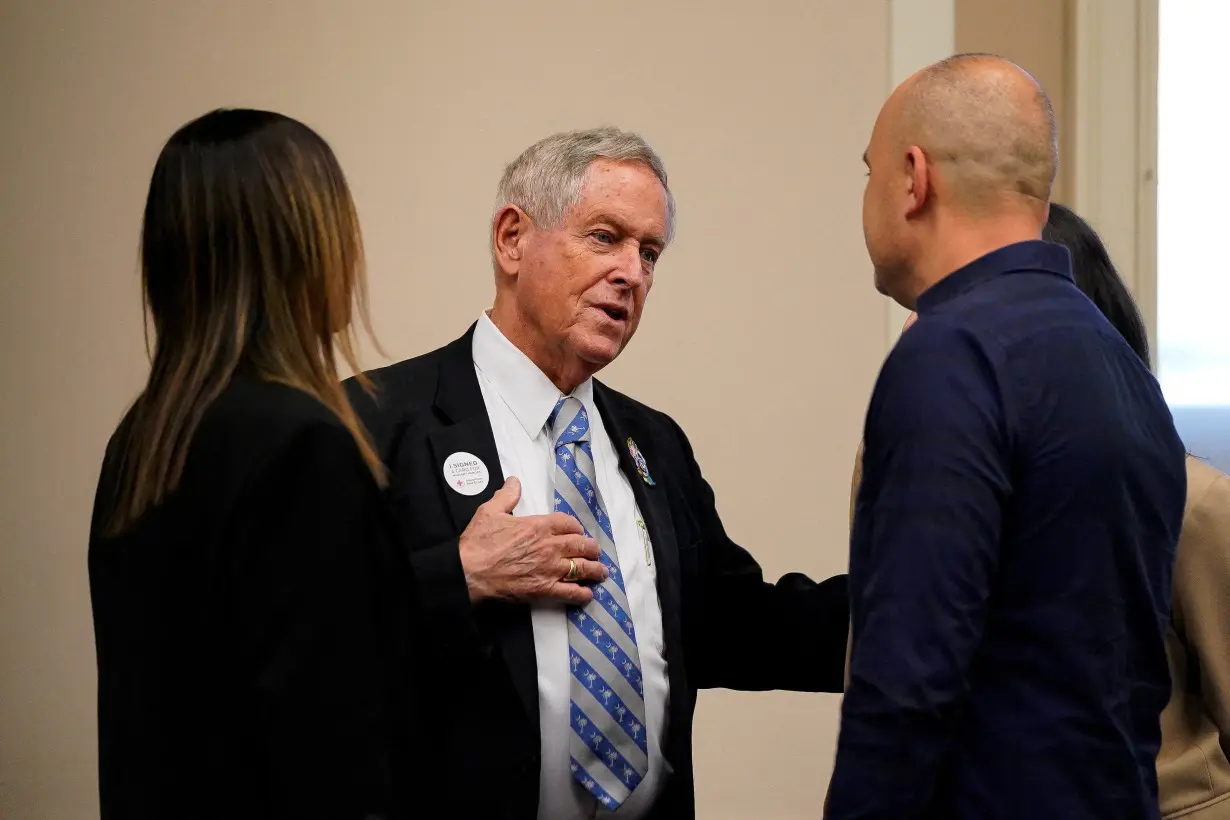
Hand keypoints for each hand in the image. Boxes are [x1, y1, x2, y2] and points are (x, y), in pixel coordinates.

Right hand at [459, 477, 605, 604]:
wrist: (468, 572)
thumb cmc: (477, 543)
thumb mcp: (490, 511)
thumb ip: (506, 495)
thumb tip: (514, 482)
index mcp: (538, 526)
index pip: (568, 524)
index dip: (576, 528)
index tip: (577, 532)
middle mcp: (549, 547)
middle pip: (581, 546)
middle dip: (591, 548)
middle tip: (595, 551)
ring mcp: (549, 570)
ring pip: (582, 568)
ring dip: (594, 570)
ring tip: (600, 572)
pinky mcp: (544, 590)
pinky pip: (570, 593)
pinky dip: (582, 594)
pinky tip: (587, 594)